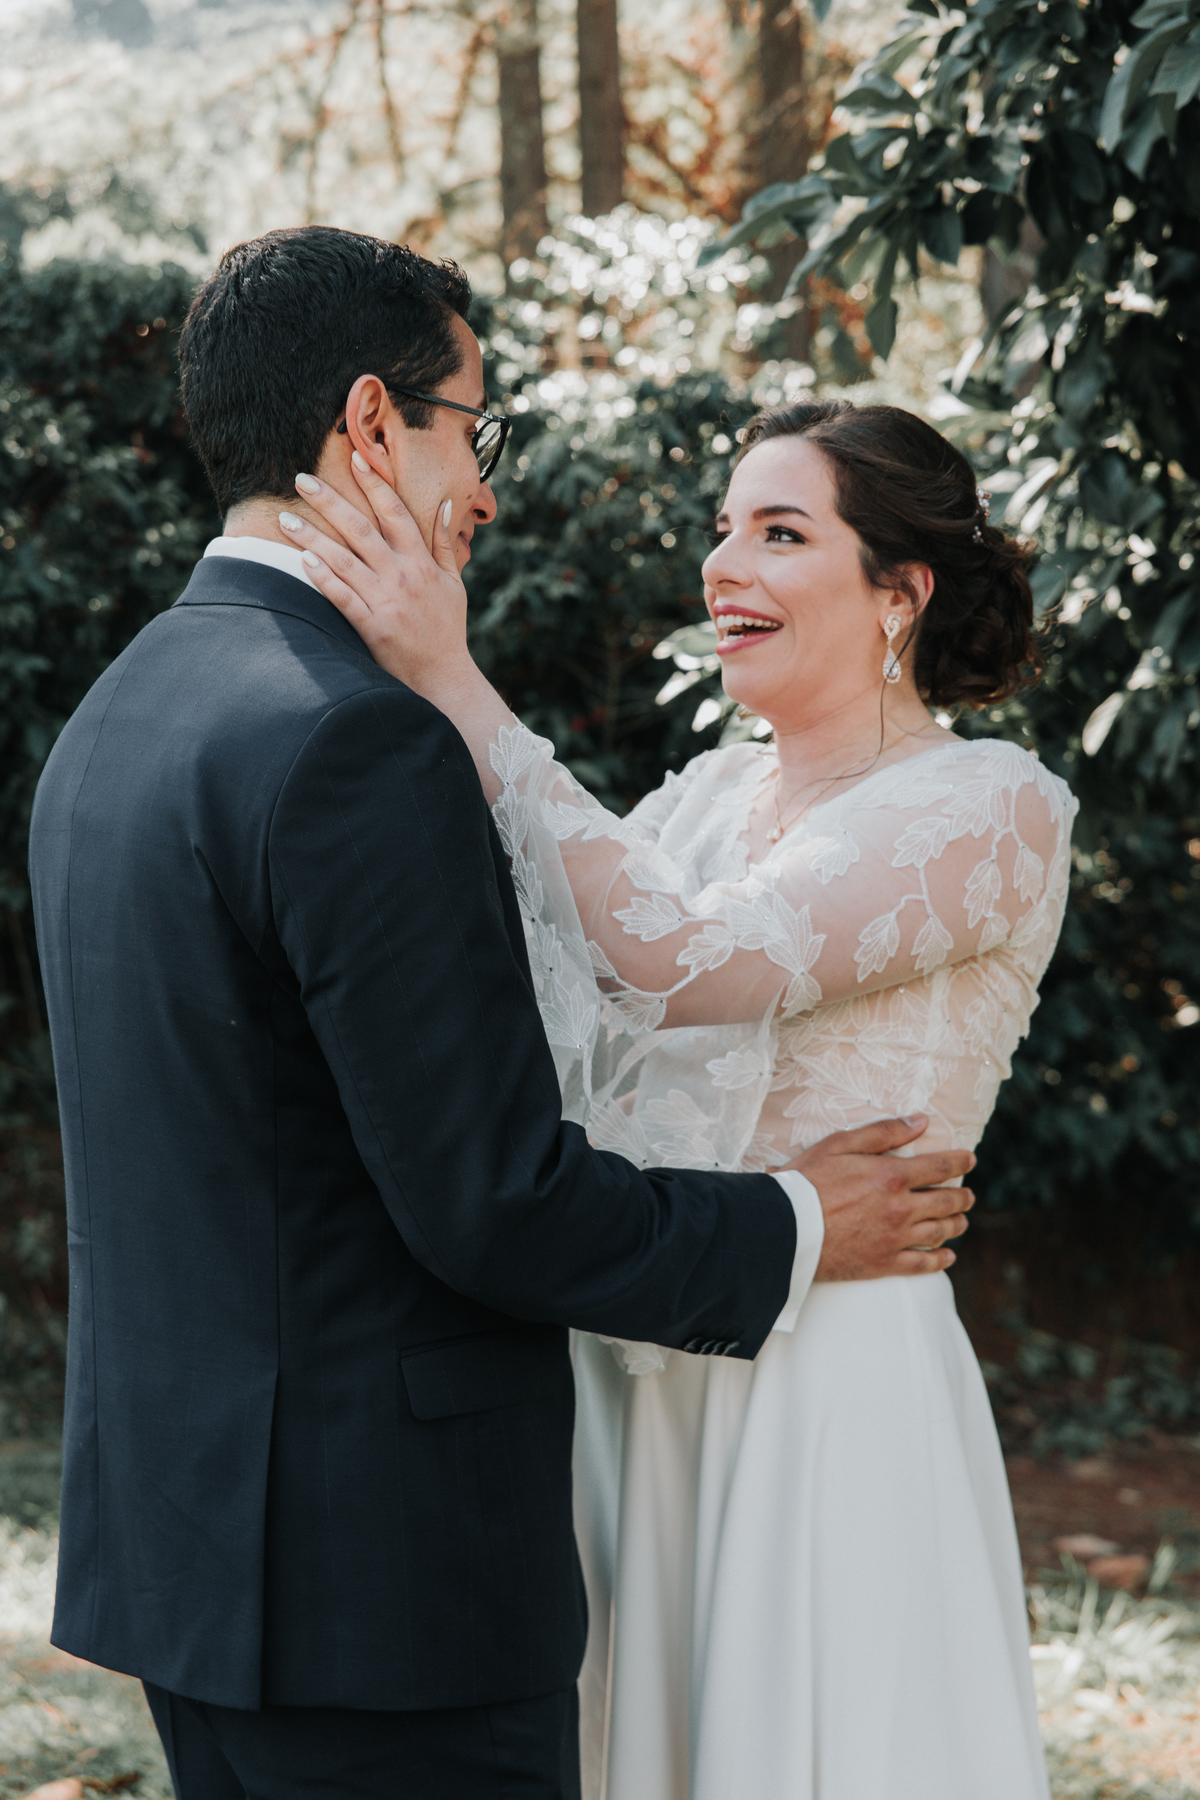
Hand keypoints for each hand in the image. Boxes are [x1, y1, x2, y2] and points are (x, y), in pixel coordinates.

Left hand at [280, 457, 471, 697]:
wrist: (443, 677)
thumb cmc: (447, 630)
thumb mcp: (453, 584)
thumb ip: (444, 544)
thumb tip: (443, 506)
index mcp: (422, 562)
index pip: (395, 513)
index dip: (375, 484)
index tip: (355, 459)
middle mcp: (403, 576)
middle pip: (361, 529)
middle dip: (330, 501)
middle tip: (301, 479)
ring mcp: (386, 601)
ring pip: (343, 559)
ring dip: (312, 536)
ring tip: (285, 518)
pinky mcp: (371, 626)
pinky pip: (341, 596)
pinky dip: (322, 577)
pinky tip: (301, 559)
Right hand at [787, 1115, 974, 1280]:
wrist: (785, 1227)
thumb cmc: (807, 1180)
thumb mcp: (840, 1144)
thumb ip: (883, 1132)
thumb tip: (921, 1121)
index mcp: (892, 1175)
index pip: (940, 1167)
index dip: (960, 1162)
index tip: (970, 1159)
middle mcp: (901, 1208)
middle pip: (946, 1202)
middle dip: (962, 1197)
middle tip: (969, 1195)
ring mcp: (895, 1238)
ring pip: (940, 1232)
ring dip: (956, 1225)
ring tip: (961, 1221)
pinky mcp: (884, 1263)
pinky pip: (923, 1265)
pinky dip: (940, 1260)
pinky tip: (947, 1256)